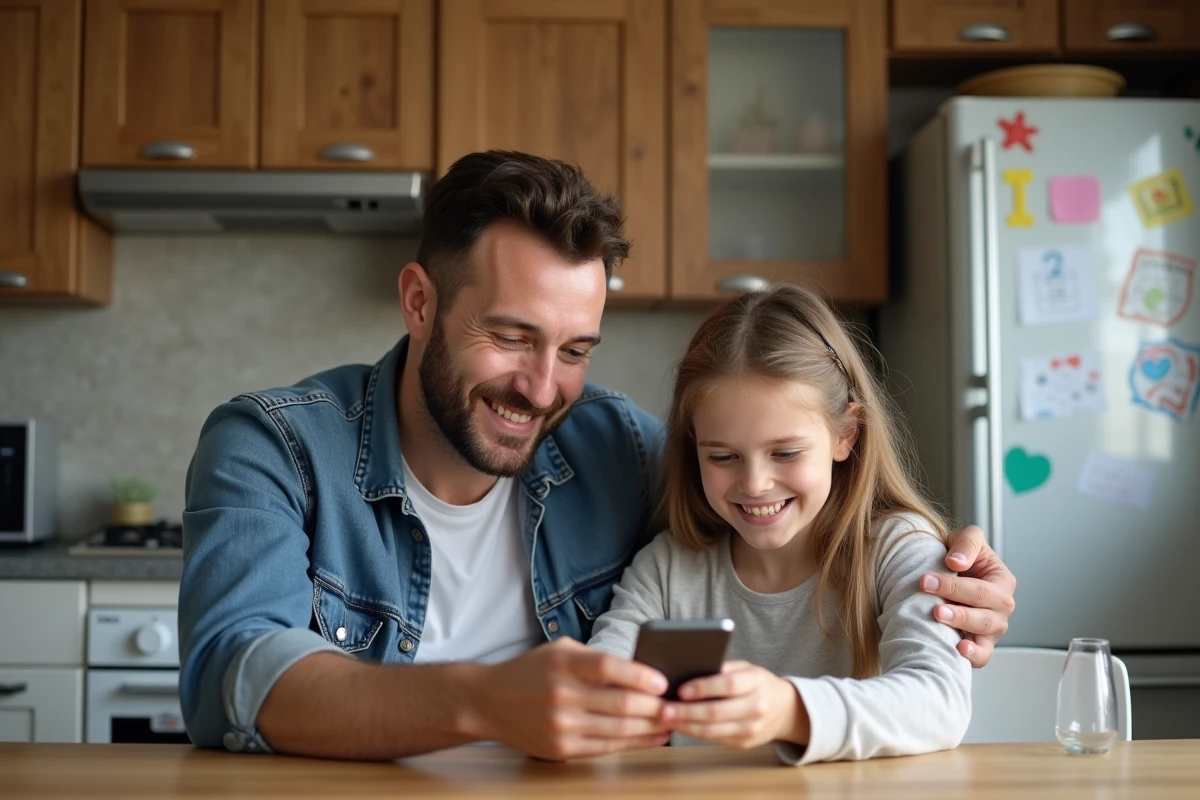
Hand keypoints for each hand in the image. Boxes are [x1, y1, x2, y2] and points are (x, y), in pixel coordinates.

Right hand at [466, 638, 671, 760]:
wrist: (487, 702)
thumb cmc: (530, 671)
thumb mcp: (559, 650)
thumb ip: (595, 658)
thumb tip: (641, 671)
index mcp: (562, 663)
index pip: (608, 667)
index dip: (639, 675)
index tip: (662, 681)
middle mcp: (561, 694)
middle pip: (620, 704)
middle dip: (655, 707)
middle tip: (677, 705)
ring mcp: (560, 725)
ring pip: (618, 729)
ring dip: (651, 727)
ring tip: (672, 722)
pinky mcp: (560, 748)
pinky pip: (606, 747)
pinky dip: (634, 743)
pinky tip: (652, 737)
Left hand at [659, 661, 808, 749]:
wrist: (785, 709)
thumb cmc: (756, 683)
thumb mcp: (745, 668)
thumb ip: (722, 669)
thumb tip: (687, 670)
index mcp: (756, 681)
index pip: (728, 685)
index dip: (703, 688)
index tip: (681, 689)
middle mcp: (756, 707)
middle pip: (716, 712)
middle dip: (686, 712)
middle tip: (663, 710)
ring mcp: (751, 729)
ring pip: (713, 731)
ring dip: (686, 726)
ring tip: (665, 719)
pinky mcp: (744, 744)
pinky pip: (714, 739)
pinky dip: (694, 733)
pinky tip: (679, 725)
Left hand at [921, 524, 1016, 667]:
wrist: (947, 572)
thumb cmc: (959, 554)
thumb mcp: (966, 538)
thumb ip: (966, 543)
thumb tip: (955, 562)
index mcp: (1002, 582)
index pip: (981, 589)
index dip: (953, 586)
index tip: (925, 581)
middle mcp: (1001, 608)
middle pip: (985, 616)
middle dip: (958, 612)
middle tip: (934, 609)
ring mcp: (992, 629)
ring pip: (984, 637)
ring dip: (962, 630)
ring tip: (941, 623)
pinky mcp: (981, 644)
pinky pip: (982, 656)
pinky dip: (973, 656)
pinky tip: (958, 651)